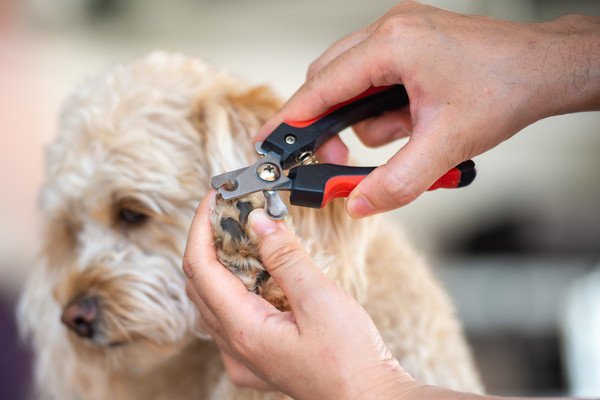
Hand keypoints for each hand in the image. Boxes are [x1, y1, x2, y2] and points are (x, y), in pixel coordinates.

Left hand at [182, 194, 417, 399]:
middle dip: (210, 240)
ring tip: (248, 235)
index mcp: (243, 329)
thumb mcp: (320, 299)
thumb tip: (258, 221)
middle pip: (201, 282)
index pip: (200, 267)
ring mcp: (243, 356)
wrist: (368, 398)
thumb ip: (285, 257)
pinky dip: (238, 287)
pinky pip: (231, 317)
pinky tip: (262, 274)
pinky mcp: (258, 358)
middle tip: (232, 211)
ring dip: (224, 263)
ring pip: (214, 299)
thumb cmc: (350, 360)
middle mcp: (235, 345)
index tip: (213, 198)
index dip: (202, 227)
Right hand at [257, 1, 599, 217]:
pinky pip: (374, 80)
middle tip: (341, 159)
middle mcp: (390, 30)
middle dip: (334, 126)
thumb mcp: (446, 146)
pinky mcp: (408, 43)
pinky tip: (414, 118)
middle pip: (329, 81)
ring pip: (352, 84)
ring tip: (409, 131)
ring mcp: (399, 33)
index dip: (290, 117)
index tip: (267, 140)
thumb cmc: (504, 90)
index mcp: (393, 45)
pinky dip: (385, 108)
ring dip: (370, 119)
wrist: (545, 69)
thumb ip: (396, 182)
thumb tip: (357, 203)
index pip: (322, 86)